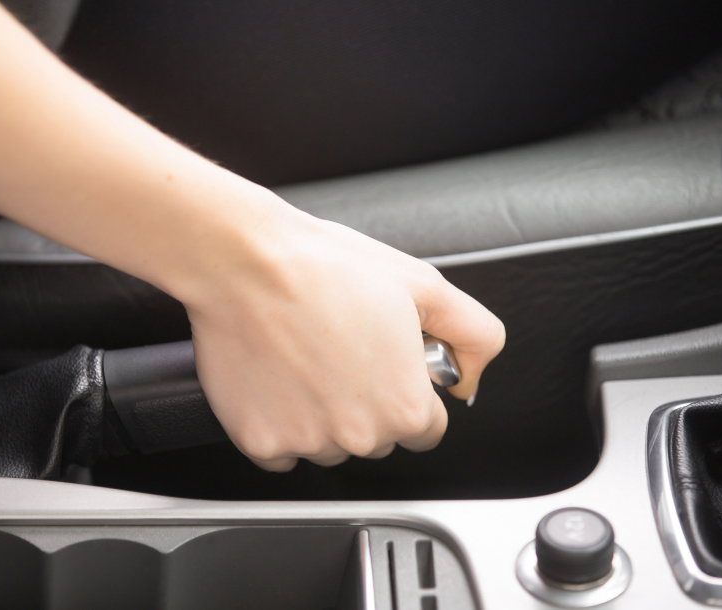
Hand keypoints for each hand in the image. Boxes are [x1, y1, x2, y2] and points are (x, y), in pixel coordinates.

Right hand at [186, 194, 504, 470]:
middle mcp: (359, 436)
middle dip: (367, 403)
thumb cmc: (328, 269)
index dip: (409, 390)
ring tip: (307, 357)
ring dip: (323, 415)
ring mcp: (306, 442)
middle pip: (378, 439)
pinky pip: (281, 450)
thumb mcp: (425, 286)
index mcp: (405, 407)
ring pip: (329, 444)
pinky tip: (279, 378)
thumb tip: (469, 378)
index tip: (386, 365)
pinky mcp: (259, 442)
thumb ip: (474, 336)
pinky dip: (280, 422)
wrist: (247, 262)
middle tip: (343, 350)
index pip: (427, 428)